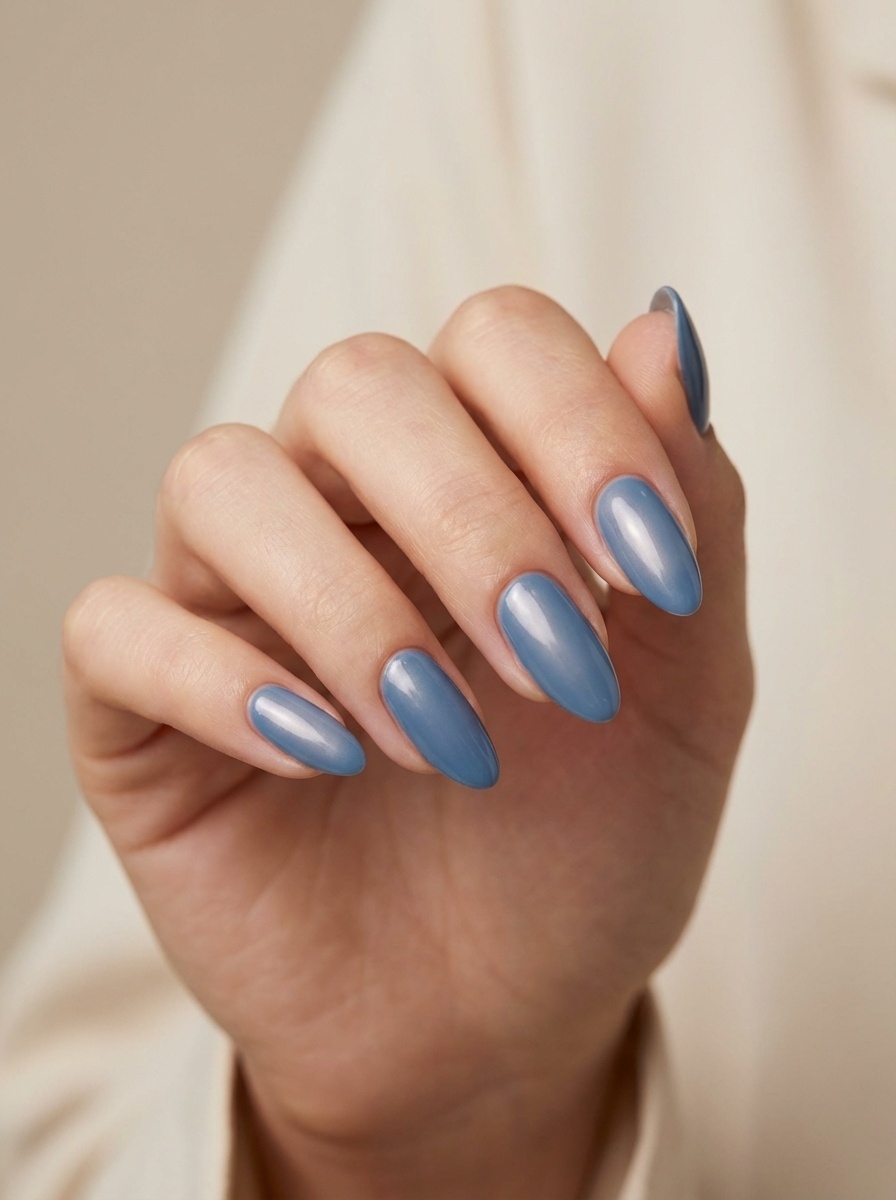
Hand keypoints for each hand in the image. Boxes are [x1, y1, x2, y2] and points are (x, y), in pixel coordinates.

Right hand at [62, 286, 751, 1197]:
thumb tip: (665, 330)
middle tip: (558, 667)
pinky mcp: (142, 704)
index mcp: (478, 477)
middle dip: (473, 519)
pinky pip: (118, 628)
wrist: (496, 1016)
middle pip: (358, 383)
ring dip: (352, 607)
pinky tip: (328, 759)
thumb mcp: (686, 688)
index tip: (657, 575)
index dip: (580, 425)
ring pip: (224, 480)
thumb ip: (689, 509)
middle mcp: (344, 508)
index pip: (495, 337)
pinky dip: (224, 682)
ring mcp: (233, 598)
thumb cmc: (588, 846)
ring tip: (448, 737)